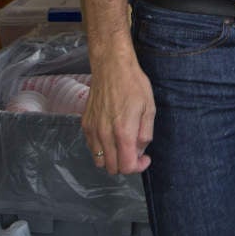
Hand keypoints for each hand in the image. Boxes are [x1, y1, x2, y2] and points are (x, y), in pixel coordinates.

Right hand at [83, 52, 154, 175]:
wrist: (111, 67)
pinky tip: (112, 136)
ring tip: (123, 145)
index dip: (138, 167)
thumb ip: (145, 133)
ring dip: (112, 159)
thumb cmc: (133, 84)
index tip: (145, 158)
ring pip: (100, 161)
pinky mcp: (85, 124)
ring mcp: (92, 130)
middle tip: (136, 152)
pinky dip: (102, 149)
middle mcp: (104, 134)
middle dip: (126, 165)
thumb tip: (140, 150)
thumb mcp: (149, 108)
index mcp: (123, 131)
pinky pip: (92, 147)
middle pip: (112, 168)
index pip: (127, 166)